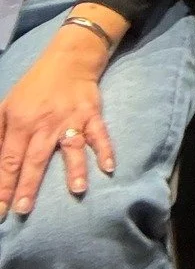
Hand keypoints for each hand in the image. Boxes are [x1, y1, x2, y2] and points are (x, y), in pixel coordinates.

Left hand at [0, 27, 115, 217]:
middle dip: (28, 185)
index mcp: (21, 123)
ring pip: (71, 147)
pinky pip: (99, 134)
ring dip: (74, 169)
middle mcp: (45, 124)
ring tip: (77, 190)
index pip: (9, 159)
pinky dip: (106, 149)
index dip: (3, 184)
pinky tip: (109, 166)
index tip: (0, 208)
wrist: (69, 59)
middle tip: (23, 210)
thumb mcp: (7, 106)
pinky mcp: (91, 115)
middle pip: (35, 159)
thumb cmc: (34, 87)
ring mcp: (71, 120)